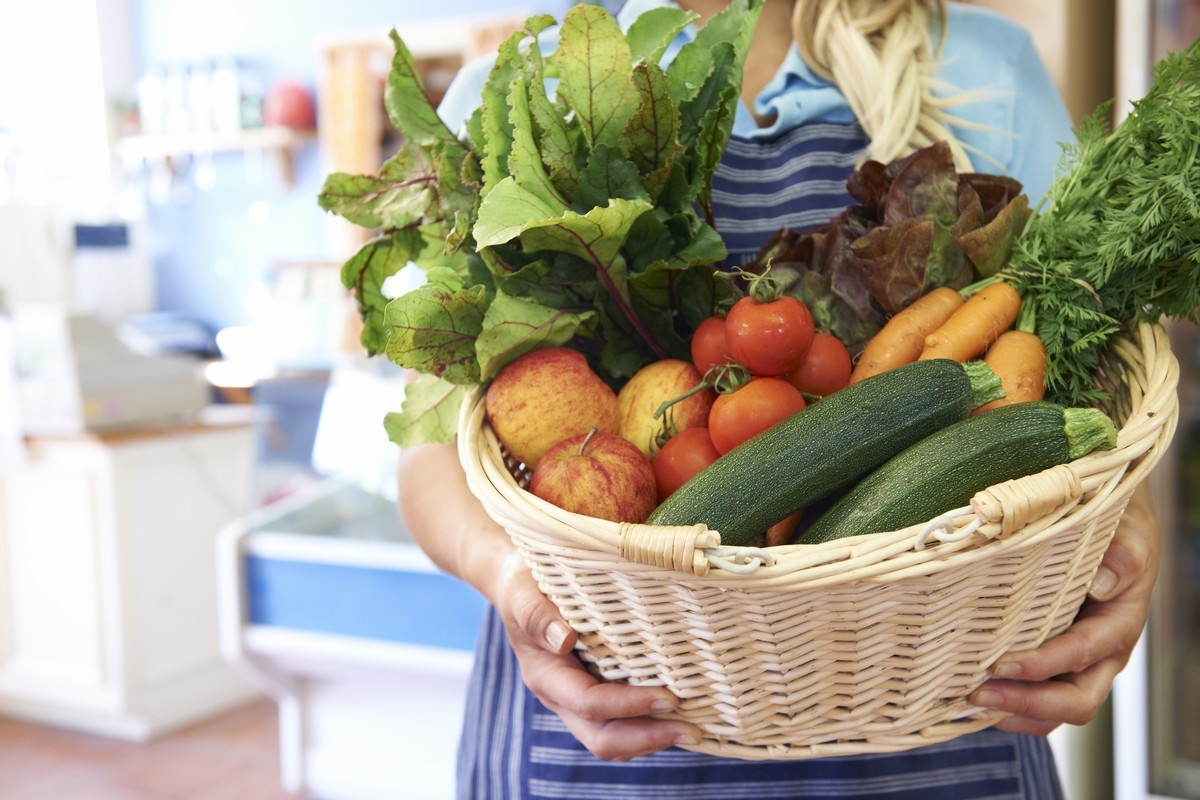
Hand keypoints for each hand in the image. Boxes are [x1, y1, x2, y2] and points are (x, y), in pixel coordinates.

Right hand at [485, 549, 703, 759]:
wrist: (518, 586)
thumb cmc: (524, 586)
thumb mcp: (524, 594)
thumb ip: (538, 616)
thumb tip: (565, 640)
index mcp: (546, 677)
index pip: (590, 704)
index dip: (629, 706)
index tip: (669, 699)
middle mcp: (562, 697)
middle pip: (603, 739)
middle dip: (648, 739)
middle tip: (693, 731)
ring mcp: (578, 699)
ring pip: (614, 737)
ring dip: (652, 738)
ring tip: (694, 728)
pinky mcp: (595, 691)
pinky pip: (621, 722)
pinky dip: (649, 724)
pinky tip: (680, 713)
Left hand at [969, 480, 1160, 734]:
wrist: (1112, 525)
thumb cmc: (1115, 528)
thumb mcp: (1126, 532)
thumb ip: (1121, 555)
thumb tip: (1102, 584)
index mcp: (1119, 622)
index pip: (1084, 654)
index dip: (1044, 664)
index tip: (1002, 664)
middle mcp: (1103, 653)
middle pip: (1076, 700)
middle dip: (1026, 701)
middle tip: (978, 692)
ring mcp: (1081, 663)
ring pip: (1056, 709)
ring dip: (1014, 710)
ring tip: (970, 701)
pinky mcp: (1057, 664)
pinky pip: (1040, 700)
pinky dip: (1011, 706)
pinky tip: (974, 699)